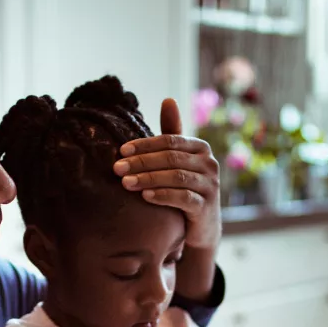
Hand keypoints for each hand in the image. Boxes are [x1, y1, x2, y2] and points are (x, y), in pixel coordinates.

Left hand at [113, 98, 220, 250]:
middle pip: (171, 158)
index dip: (144, 145)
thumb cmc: (185, 190)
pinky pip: (183, 198)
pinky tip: (145, 196)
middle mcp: (209, 164)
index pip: (170, 141)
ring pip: (176, 177)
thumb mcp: (178, 162)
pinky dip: (162, 195)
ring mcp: (210, 186)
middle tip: (117, 168)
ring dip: (148, 179)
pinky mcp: (206, 207)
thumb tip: (168, 99)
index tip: (121, 151)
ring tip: (126, 183)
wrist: (201, 228)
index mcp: (201, 148)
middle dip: (141, 162)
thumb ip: (172, 134)